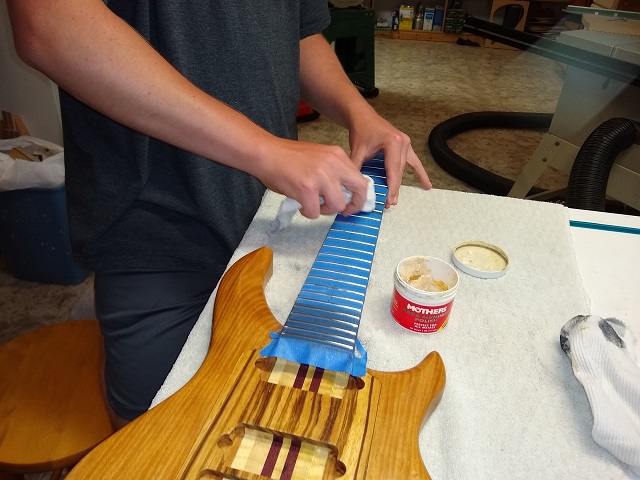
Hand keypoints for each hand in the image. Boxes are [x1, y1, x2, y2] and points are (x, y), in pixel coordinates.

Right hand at [254, 137, 369, 218]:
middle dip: (353, 205)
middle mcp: (333, 164)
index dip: (358, 196)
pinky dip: (307, 212)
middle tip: (342, 212)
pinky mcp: (307, 189)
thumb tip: (344, 194)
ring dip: (325, 210)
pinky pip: (315, 212)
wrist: (266, 153)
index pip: (361, 179)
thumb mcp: (319, 157)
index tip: (350, 204)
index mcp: (337, 155)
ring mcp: (321, 176)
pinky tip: (300, 204)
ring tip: (312, 203)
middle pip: (359, 190)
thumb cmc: (287, 157)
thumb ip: (333, 172)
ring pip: (337, 205)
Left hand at [348, 113, 431, 206]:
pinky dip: (420, 173)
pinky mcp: (406, 146)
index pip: (393, 170)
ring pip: (404, 168)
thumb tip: (355, 186)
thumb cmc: (361, 130)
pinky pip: (415, 162)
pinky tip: (427, 185)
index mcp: (393, 142)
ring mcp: (406, 144)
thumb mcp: (357, 150)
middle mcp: (403, 143)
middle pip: (399, 171)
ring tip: (395, 200)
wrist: (363, 116)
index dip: (391, 187)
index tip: (389, 200)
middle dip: (394, 188)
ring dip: (400, 184)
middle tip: (389, 204)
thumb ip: (357, 168)